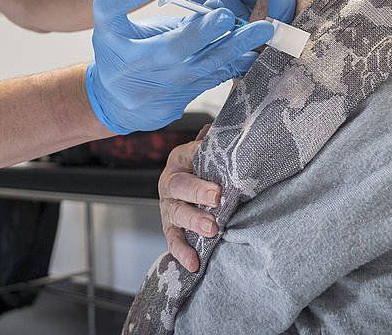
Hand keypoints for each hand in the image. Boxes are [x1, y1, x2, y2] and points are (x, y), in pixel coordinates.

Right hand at [84, 0, 273, 133]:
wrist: (112, 99)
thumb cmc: (120, 48)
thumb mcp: (123, 24)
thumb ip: (158, 10)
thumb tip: (212, 5)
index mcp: (109, 36)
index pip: (112, 7)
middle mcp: (126, 66)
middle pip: (167, 48)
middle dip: (201, 32)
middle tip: (226, 16)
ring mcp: (150, 92)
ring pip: (197, 69)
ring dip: (231, 49)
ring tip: (259, 32)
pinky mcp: (170, 107)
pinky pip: (206, 83)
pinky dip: (230, 67)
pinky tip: (252, 55)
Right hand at [159, 125, 216, 271]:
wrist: (189, 186)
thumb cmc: (203, 168)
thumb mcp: (208, 153)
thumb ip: (215, 143)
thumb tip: (223, 128)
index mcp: (179, 160)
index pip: (189, 156)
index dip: (201, 161)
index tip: (219, 173)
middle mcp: (170, 183)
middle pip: (180, 186)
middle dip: (198, 192)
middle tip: (217, 198)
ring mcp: (168, 208)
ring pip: (176, 214)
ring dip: (194, 222)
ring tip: (212, 229)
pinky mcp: (170, 229)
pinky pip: (173, 241)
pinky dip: (182, 252)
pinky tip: (193, 263)